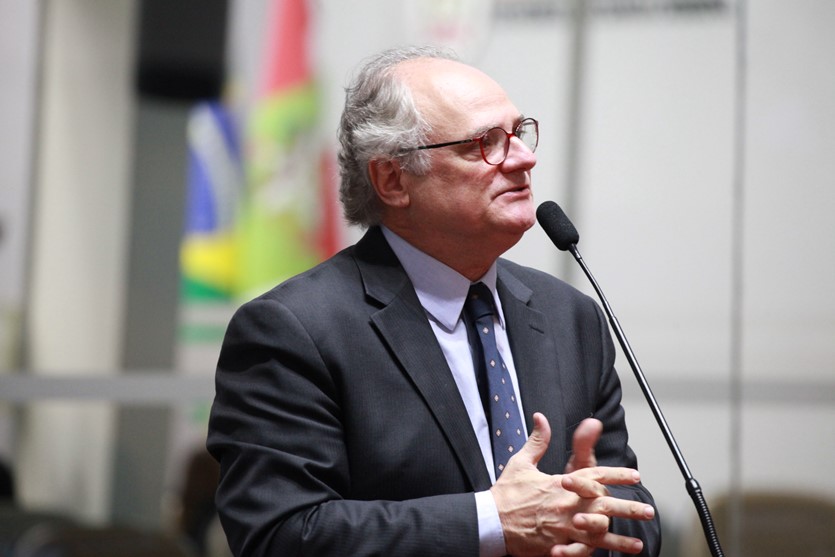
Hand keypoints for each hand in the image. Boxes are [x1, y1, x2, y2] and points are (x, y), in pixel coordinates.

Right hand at [490, 413, 653, 556]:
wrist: (490, 521)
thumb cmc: (506, 493)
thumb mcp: (521, 462)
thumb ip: (537, 440)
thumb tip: (541, 417)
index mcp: (560, 483)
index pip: (594, 475)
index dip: (616, 475)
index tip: (634, 475)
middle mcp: (566, 505)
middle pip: (604, 506)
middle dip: (628, 508)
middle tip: (648, 510)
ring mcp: (562, 527)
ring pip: (598, 533)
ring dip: (619, 539)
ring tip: (638, 543)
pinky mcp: (556, 545)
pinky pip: (582, 551)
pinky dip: (596, 553)